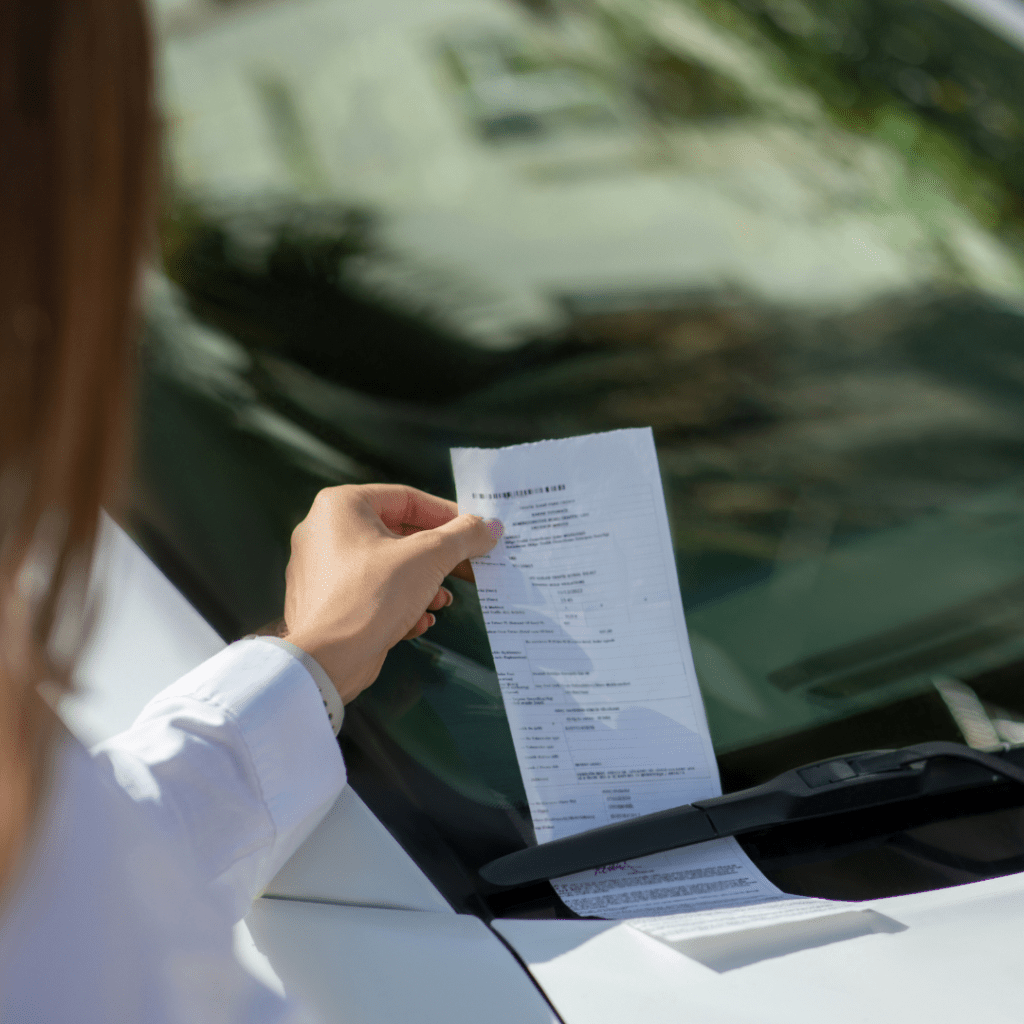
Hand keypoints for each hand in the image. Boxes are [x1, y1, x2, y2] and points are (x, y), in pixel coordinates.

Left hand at [282, 484, 500, 703]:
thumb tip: (490, 527)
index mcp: (341, 507)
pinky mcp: (327, 604)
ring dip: (423, 584)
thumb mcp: (428, 558)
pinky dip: (399, 603)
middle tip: (469, 566)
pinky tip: (419, 621)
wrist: (326, 660)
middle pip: (398, 535)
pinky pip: (371, 593)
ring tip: (442, 601)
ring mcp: (323, 570)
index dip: (448, 514)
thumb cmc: (371, 595)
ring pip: (387, 567)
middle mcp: (325, 532)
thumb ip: (463, 536)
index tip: (474, 530)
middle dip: (438, 557)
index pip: (406, 499)